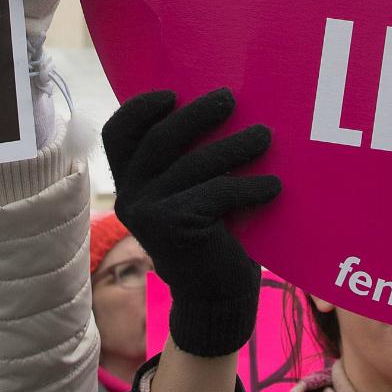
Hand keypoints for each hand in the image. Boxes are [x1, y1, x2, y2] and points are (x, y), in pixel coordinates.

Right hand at [103, 89, 279, 357]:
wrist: (215, 298)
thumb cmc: (211, 235)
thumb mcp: (190, 194)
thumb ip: (187, 161)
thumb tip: (221, 106)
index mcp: (129, 183)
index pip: (118, 133)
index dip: (140, 108)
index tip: (172, 93)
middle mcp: (130, 196)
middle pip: (160, 139)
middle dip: (197, 114)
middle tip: (231, 99)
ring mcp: (149, 212)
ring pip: (195, 164)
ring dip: (235, 145)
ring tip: (264, 136)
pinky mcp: (175, 227)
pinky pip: (217, 191)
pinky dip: (250, 186)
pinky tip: (274, 187)